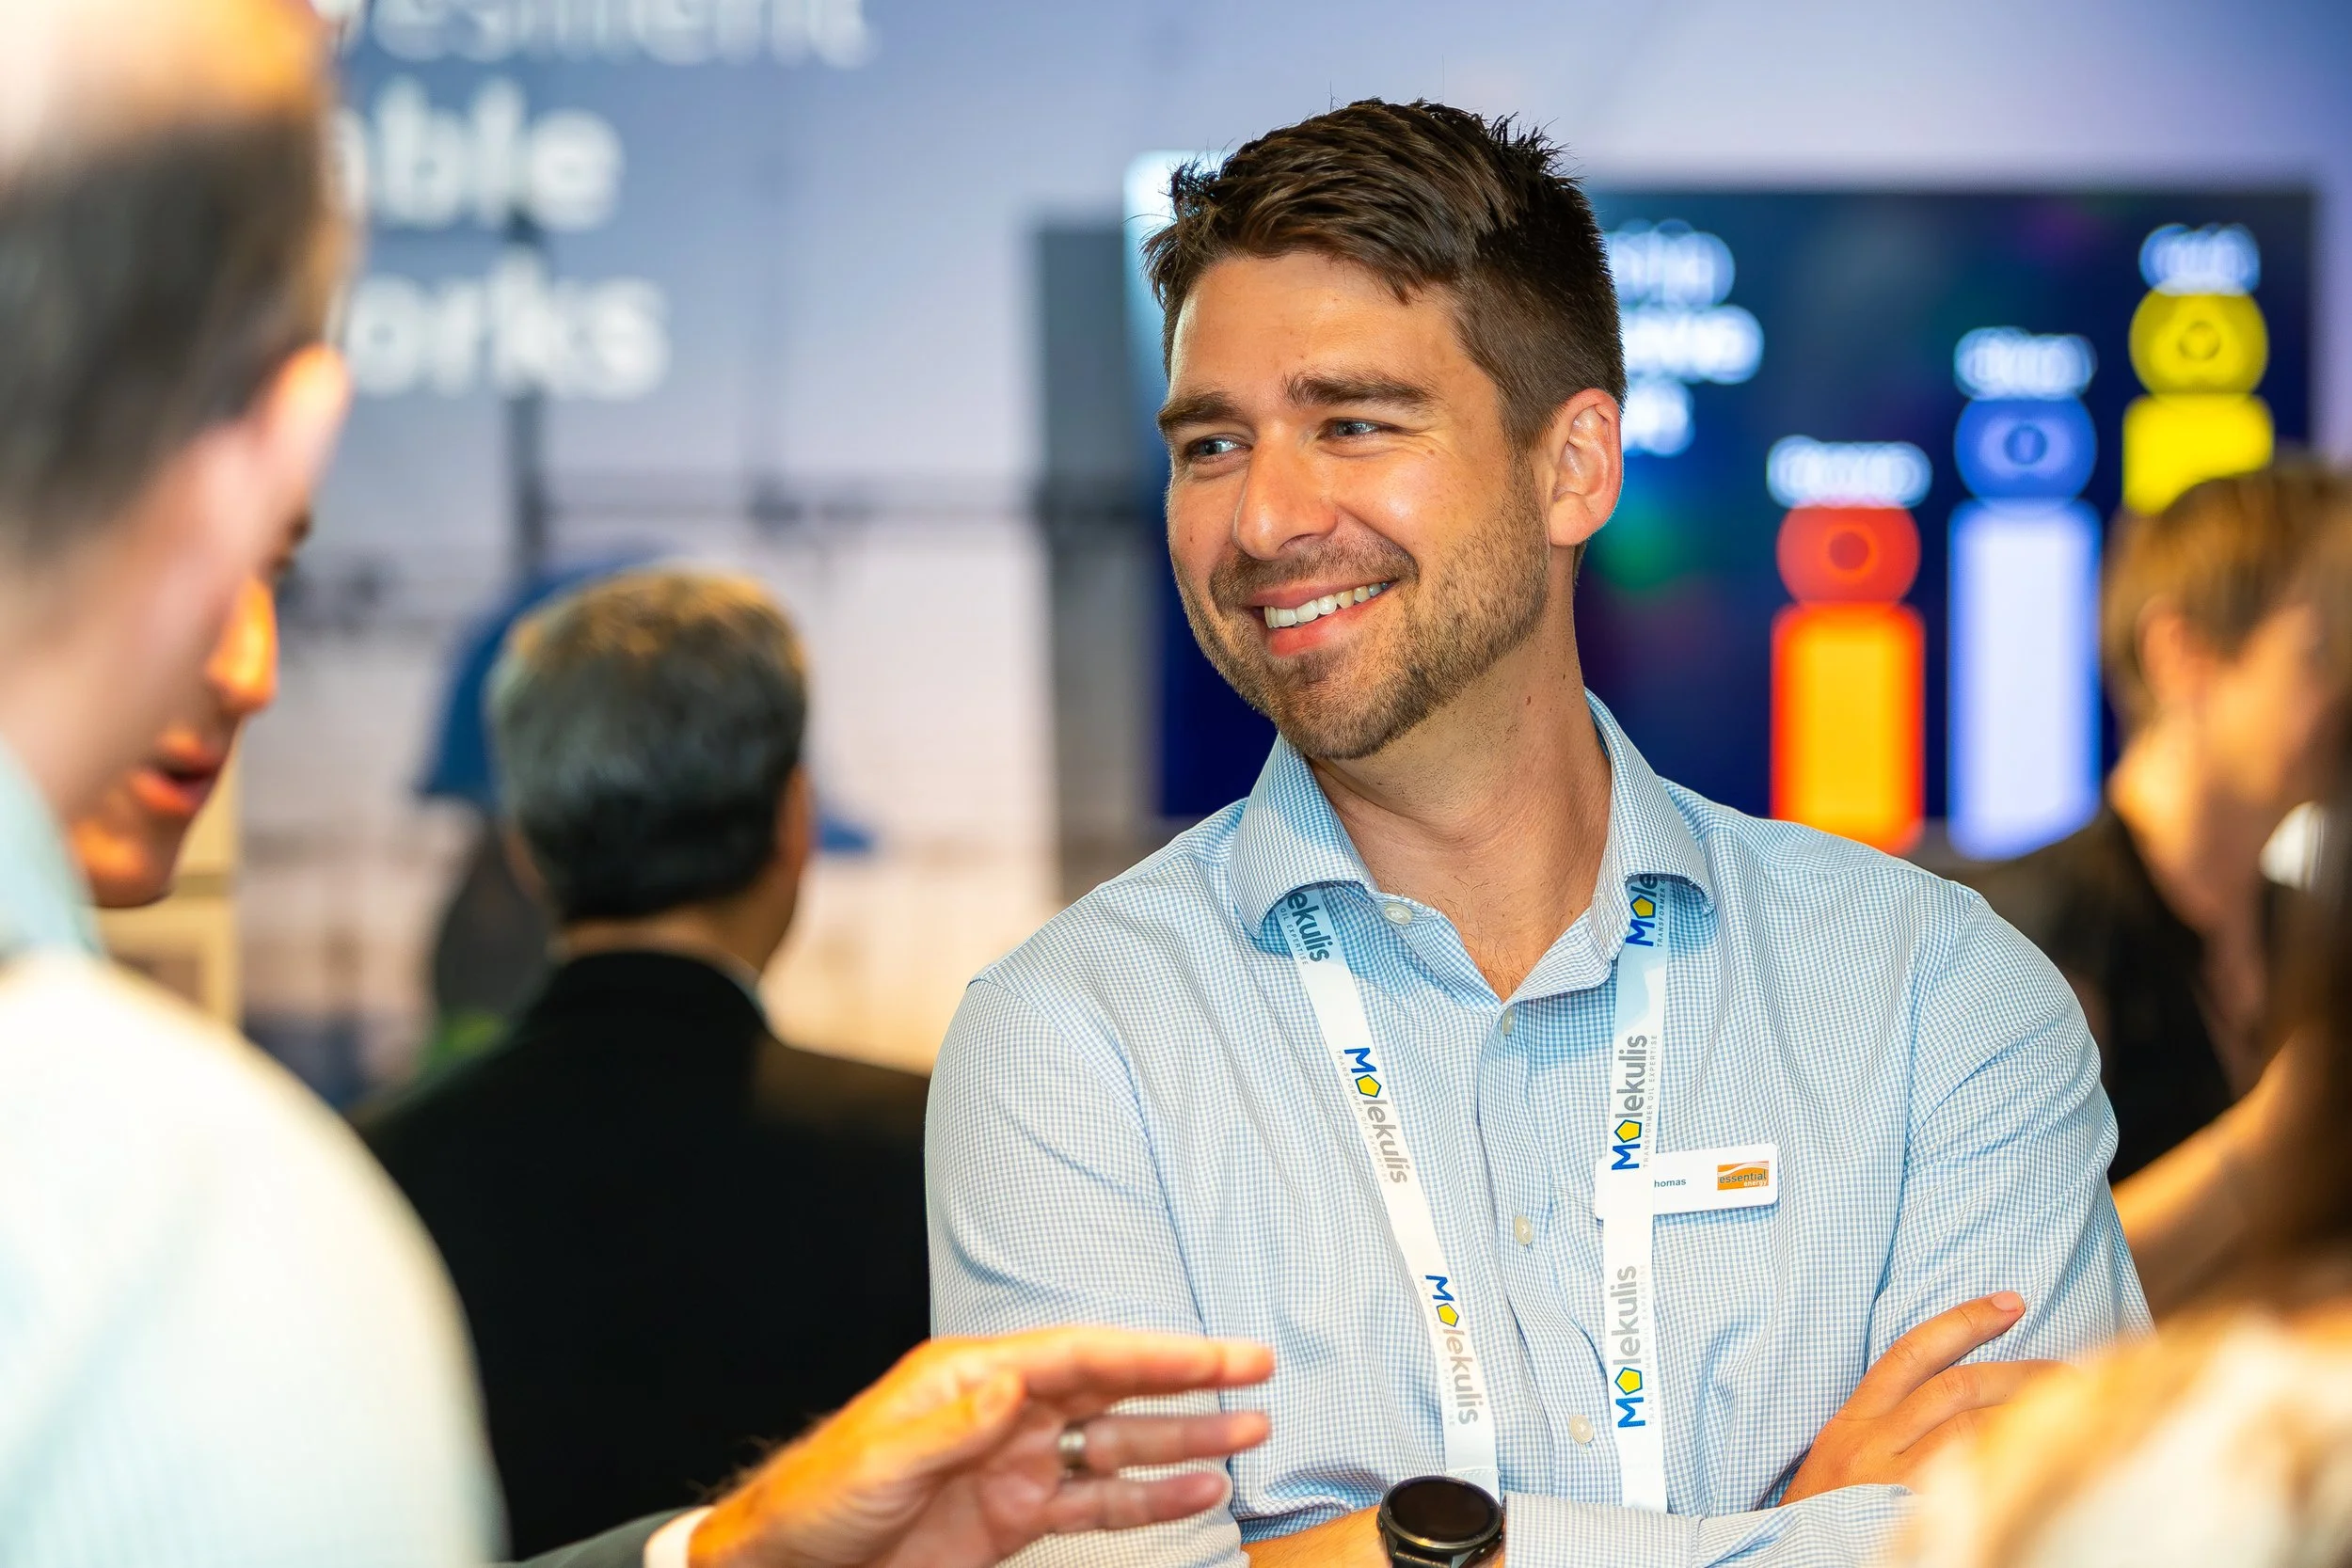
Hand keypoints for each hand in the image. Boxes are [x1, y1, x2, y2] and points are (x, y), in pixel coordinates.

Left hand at [687, 1327, 1275, 1567]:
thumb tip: (1012, 1383)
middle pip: (1114, 1388)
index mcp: (974, 1377)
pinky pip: (1097, 1505)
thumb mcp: (880, 1461)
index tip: (1214, 1357)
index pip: (1082, 1356)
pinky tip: (1194, 1492)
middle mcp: (1006, 1410)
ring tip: (1248, 1434)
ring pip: (1117, 1446)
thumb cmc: (817, 1501)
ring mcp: (1016, 1464)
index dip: (1153, 1355)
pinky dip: (1149, 1499)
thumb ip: (953, 1425)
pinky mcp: (1015, 1516)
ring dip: (1181, 1440)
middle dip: (1187, 1382)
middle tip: (1255, 1373)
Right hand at [1782, 1292, 2060, 1502]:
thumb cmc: (1823, 1518)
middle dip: (2020, 1372)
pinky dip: (2010, 1457)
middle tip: (2069, 1372)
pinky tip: (2045, 1455)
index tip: (2009, 1303)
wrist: (1794, 1562)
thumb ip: (1885, 1429)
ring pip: (1970, 1424)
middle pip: (1956, 1386)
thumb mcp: (1840, 1462)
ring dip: (2027, 1411)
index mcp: (1852, 1424)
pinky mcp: (1914, 1514)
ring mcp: (1893, 1480)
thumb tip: (1958, 1402)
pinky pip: (1973, 1475)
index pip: (1913, 1353)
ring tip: (2069, 1410)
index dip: (1964, 1321)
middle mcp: (1871, 1443)